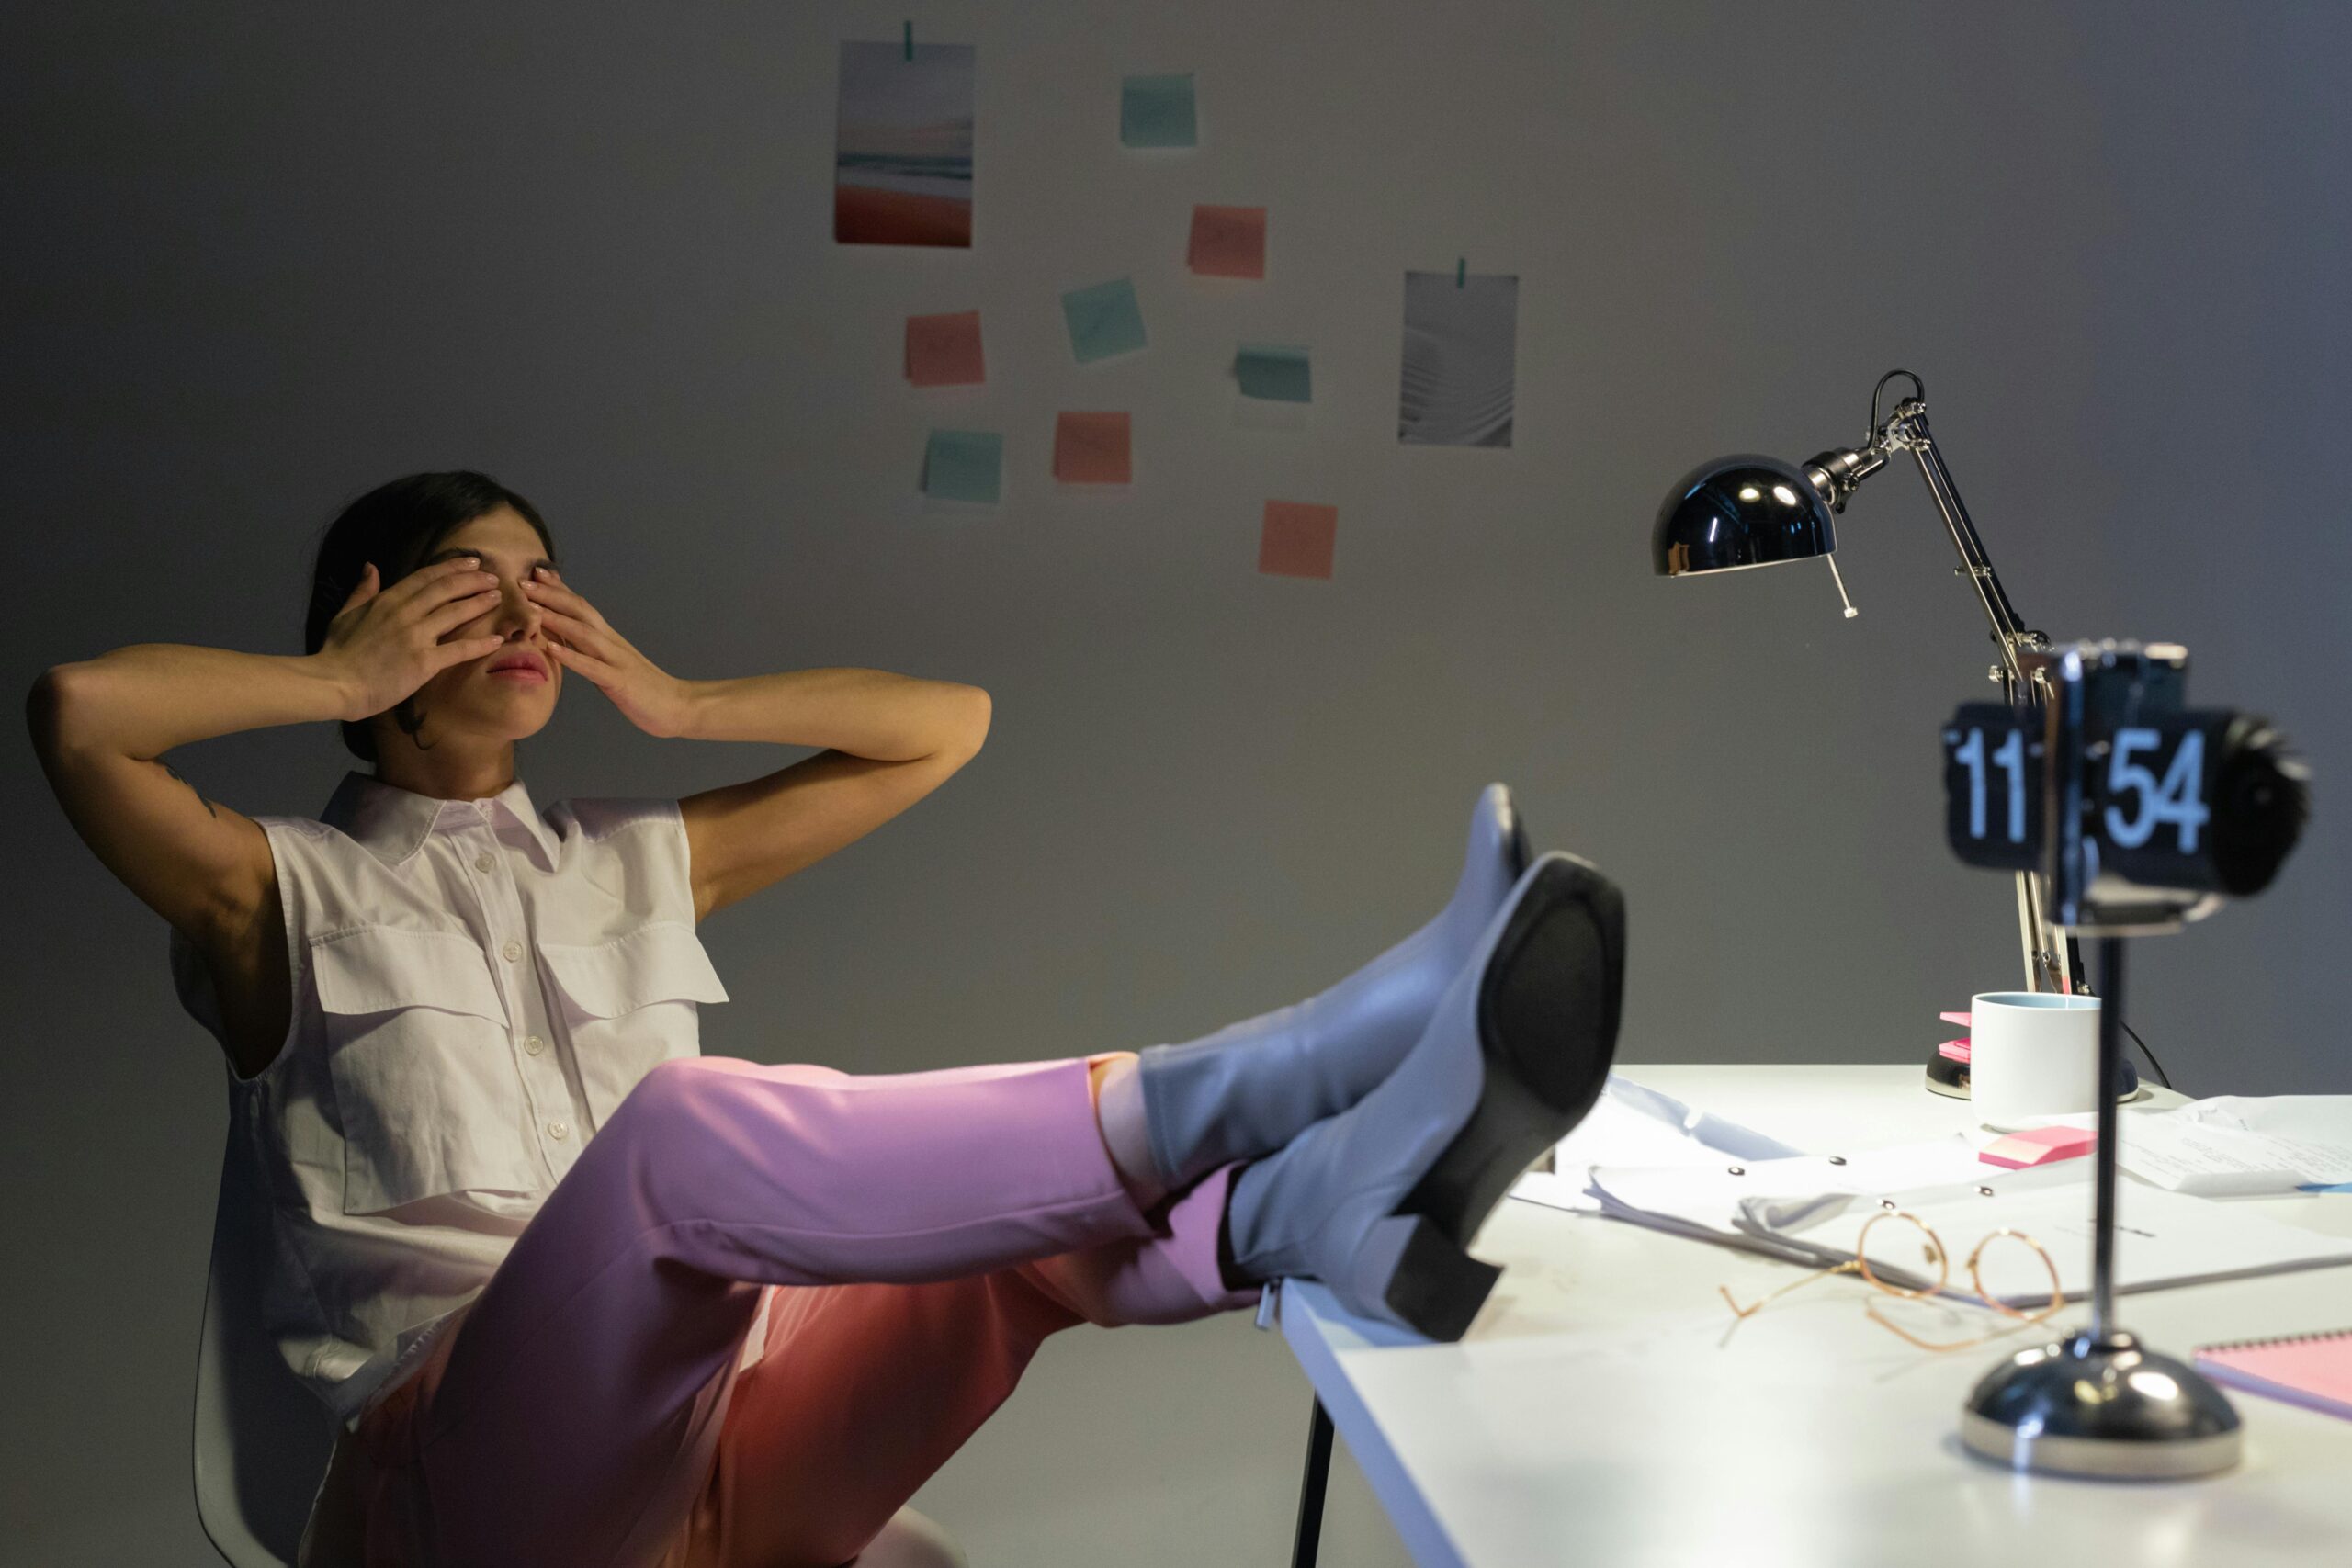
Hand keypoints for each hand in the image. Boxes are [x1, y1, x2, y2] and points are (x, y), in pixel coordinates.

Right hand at [317, 557, 506, 720]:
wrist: (333, 683)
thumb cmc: (336, 653)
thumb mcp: (344, 614)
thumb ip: (361, 591)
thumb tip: (370, 566)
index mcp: (387, 600)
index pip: (426, 577)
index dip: (451, 567)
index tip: (471, 562)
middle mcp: (404, 613)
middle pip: (446, 589)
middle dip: (473, 580)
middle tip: (493, 576)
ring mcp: (415, 636)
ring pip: (455, 613)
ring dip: (480, 603)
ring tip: (498, 597)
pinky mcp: (423, 662)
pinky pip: (458, 649)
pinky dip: (480, 644)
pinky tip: (497, 640)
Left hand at [522, 566, 692, 737]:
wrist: (678, 706)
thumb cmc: (644, 689)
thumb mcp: (613, 664)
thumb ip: (591, 650)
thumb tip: (565, 638)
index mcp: (609, 639)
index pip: (581, 607)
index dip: (558, 589)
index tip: (535, 573)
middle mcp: (612, 643)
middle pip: (580, 611)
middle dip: (550, 595)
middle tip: (522, 582)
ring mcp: (617, 661)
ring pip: (584, 634)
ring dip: (556, 619)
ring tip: (531, 609)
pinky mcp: (620, 682)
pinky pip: (593, 668)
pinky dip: (571, 657)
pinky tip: (551, 649)